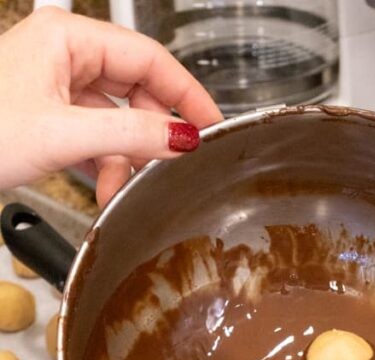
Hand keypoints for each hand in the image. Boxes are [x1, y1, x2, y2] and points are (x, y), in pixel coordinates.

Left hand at [0, 7, 221, 206]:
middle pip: (134, 93)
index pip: (149, 58)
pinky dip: (103, 167)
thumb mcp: (64, 135)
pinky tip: (103, 189)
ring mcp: (53, 88)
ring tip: (119, 191)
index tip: (212, 125)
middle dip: (147, 139)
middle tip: (165, 169)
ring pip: (114, 122)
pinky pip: (93, 139)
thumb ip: (130, 135)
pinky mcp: (46, 119)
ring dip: (123, 162)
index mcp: (67, 38)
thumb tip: (183, 136)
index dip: (186, 94)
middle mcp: (62, 56)